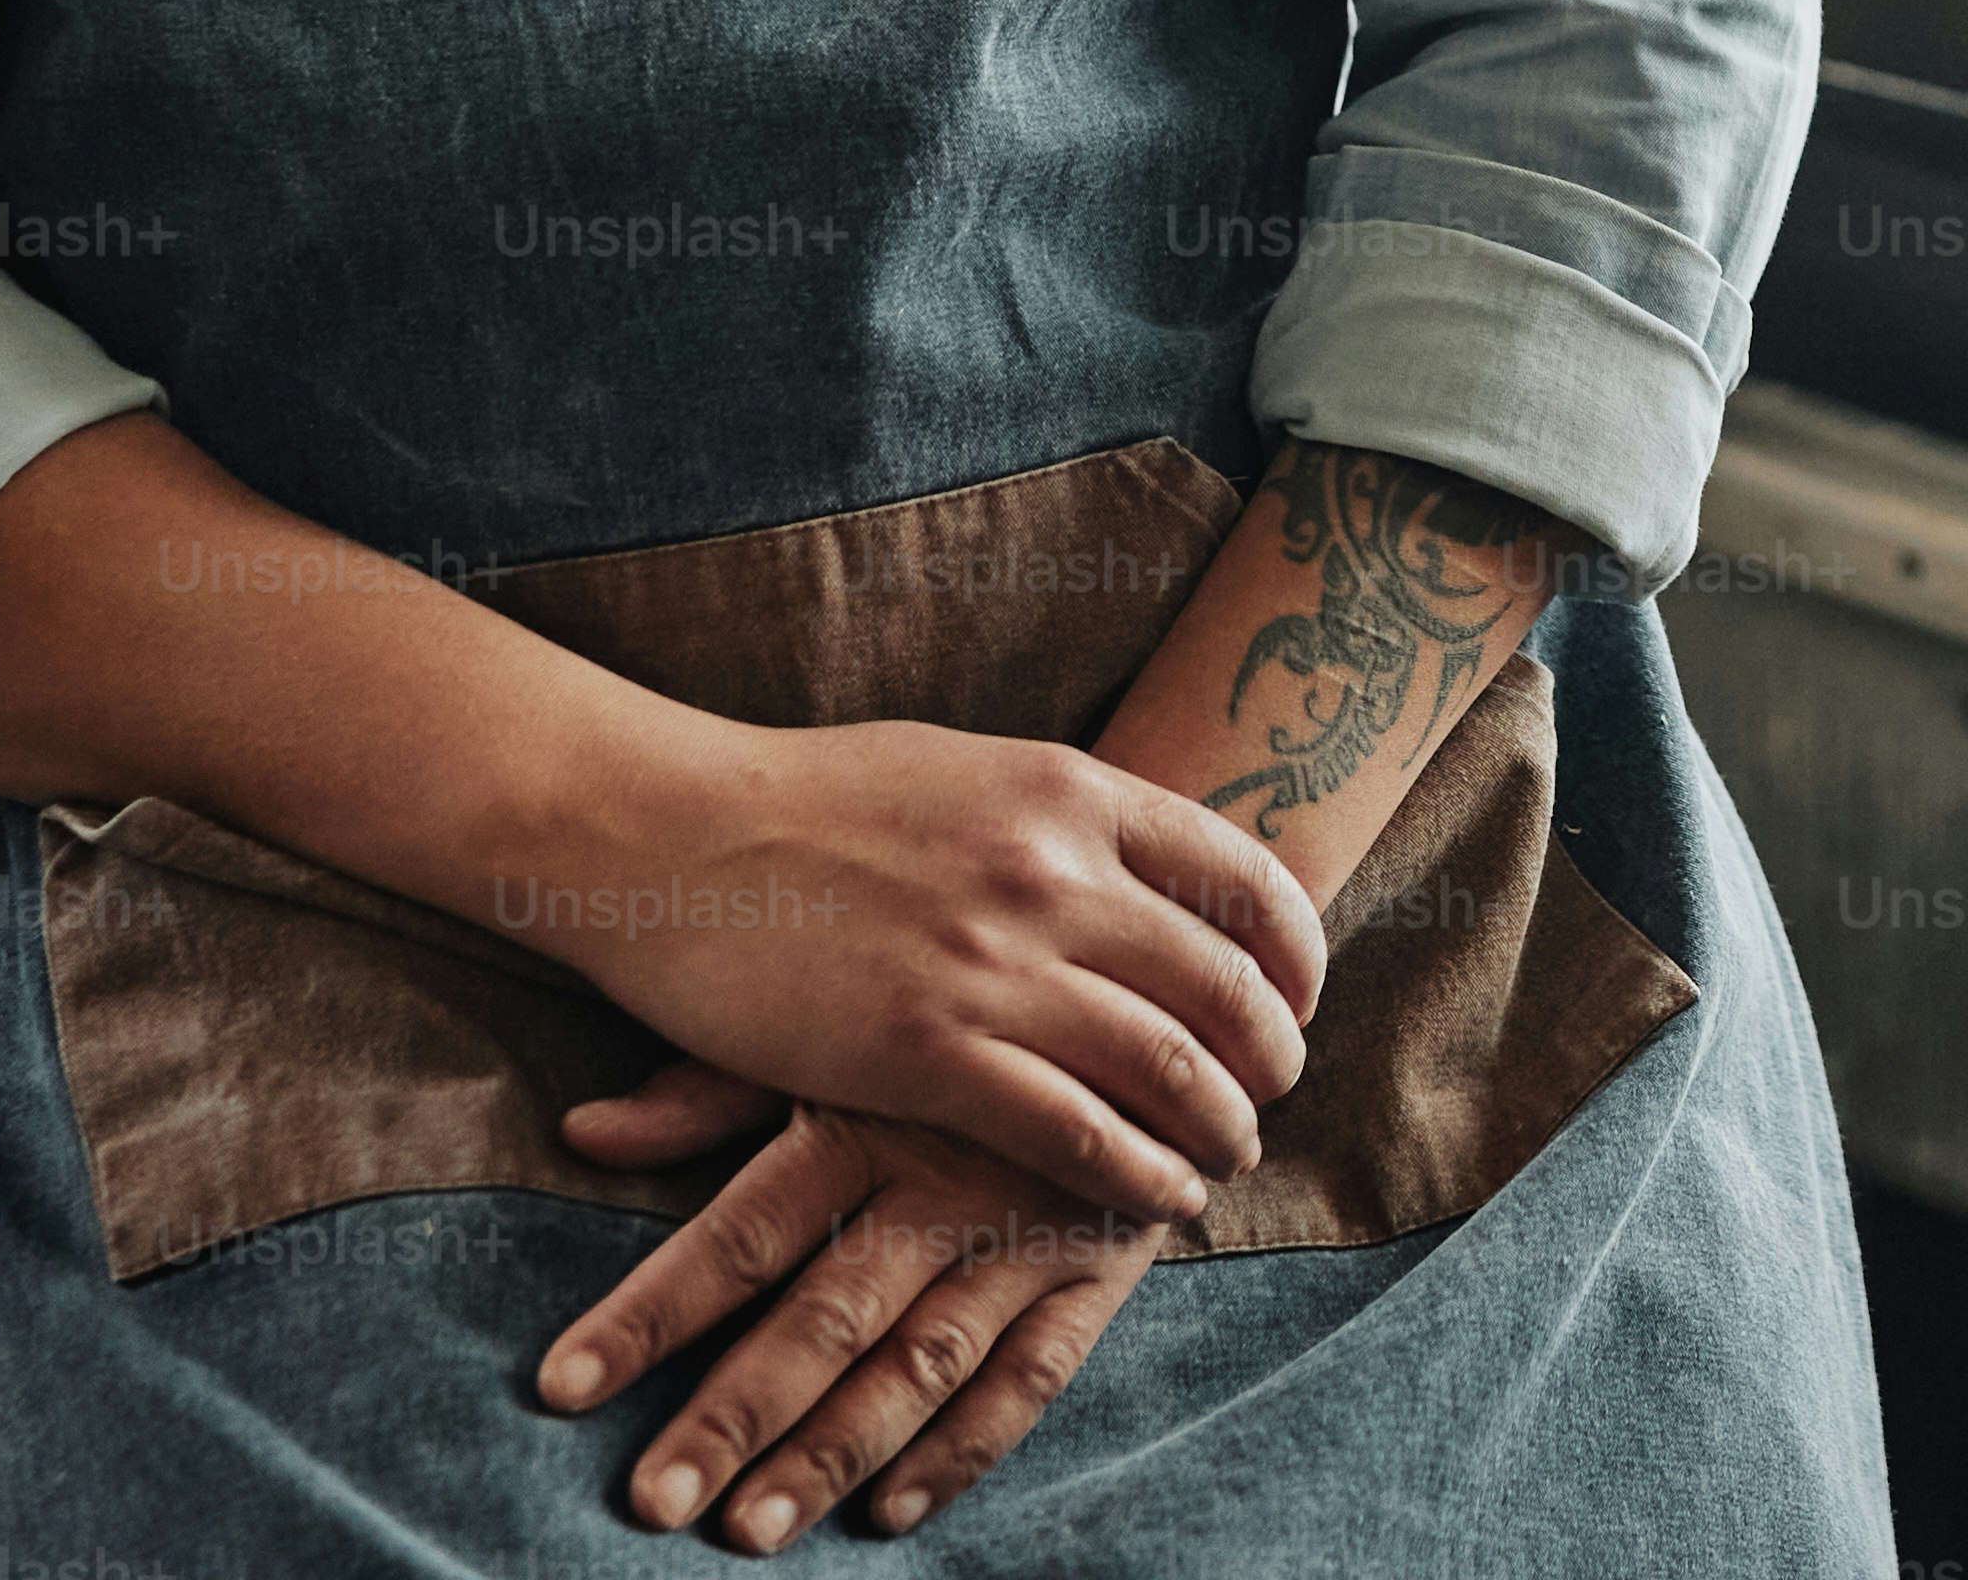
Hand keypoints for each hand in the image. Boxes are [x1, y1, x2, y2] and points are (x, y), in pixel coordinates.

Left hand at [533, 1057, 1169, 1546]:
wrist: (1155, 971)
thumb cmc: (956, 999)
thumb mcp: (838, 1018)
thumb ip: (710, 1088)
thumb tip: (580, 1132)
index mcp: (863, 1115)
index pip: (739, 1233)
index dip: (649, 1311)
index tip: (563, 1384)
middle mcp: (941, 1182)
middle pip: (824, 1317)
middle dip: (734, 1415)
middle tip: (654, 1500)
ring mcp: (1026, 1231)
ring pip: (922, 1361)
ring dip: (837, 1450)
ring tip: (751, 1527)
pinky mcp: (1098, 1268)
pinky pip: (1032, 1375)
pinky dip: (964, 1448)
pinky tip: (891, 1510)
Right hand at [562, 721, 1320, 1226]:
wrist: (667, 831)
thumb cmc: (805, 802)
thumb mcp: (964, 770)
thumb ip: (1058, 820)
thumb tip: (1142, 858)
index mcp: (1069, 792)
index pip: (1244, 878)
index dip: (1294, 955)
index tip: (1300, 1000)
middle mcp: (1053, 873)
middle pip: (1227, 984)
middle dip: (1272, 1057)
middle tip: (1272, 1097)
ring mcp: (995, 965)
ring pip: (1171, 1069)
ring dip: (1221, 1128)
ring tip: (1226, 1159)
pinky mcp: (929, 1053)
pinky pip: (1080, 1134)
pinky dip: (1141, 1176)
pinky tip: (1160, 1197)